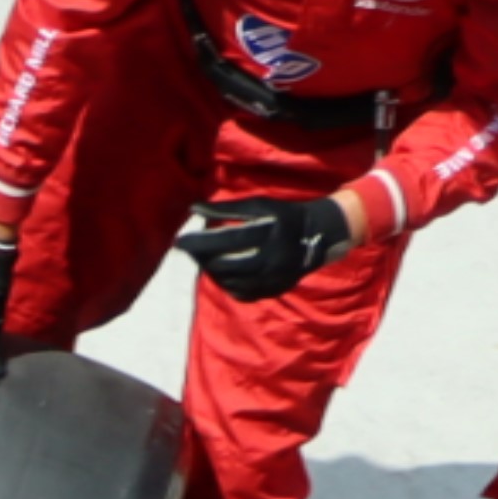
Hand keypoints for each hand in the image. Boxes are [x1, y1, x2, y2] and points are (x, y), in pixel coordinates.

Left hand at [178, 191, 361, 300]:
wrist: (319, 235)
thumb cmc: (283, 215)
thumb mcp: (259, 205)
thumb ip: (226, 208)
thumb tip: (193, 208)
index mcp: (269, 232)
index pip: (227, 240)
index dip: (200, 242)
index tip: (178, 241)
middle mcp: (272, 258)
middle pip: (226, 264)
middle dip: (202, 258)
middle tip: (189, 250)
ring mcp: (273, 278)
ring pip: (230, 282)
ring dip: (212, 271)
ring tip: (203, 259)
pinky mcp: (273, 290)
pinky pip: (241, 293)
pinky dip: (226, 283)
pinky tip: (221, 272)